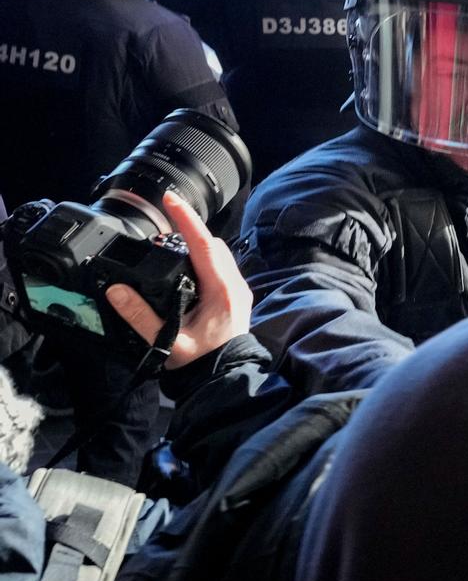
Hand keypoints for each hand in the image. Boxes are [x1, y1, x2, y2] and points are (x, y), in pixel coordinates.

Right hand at [103, 192, 250, 368]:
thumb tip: (116, 290)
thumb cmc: (202, 364)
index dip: (186, 219)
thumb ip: (140, 317)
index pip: (204, 245)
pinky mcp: (235, 298)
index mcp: (223, 292)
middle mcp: (235, 287)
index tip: (170, 199)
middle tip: (164, 219)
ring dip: (196, 243)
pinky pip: (219, 267)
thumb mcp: (168, 343)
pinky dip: (202, 257)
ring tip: (170, 238)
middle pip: (213, 245)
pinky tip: (184, 262)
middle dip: (189, 228)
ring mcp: (238, 292)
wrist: (226, 381)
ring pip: (218, 255)